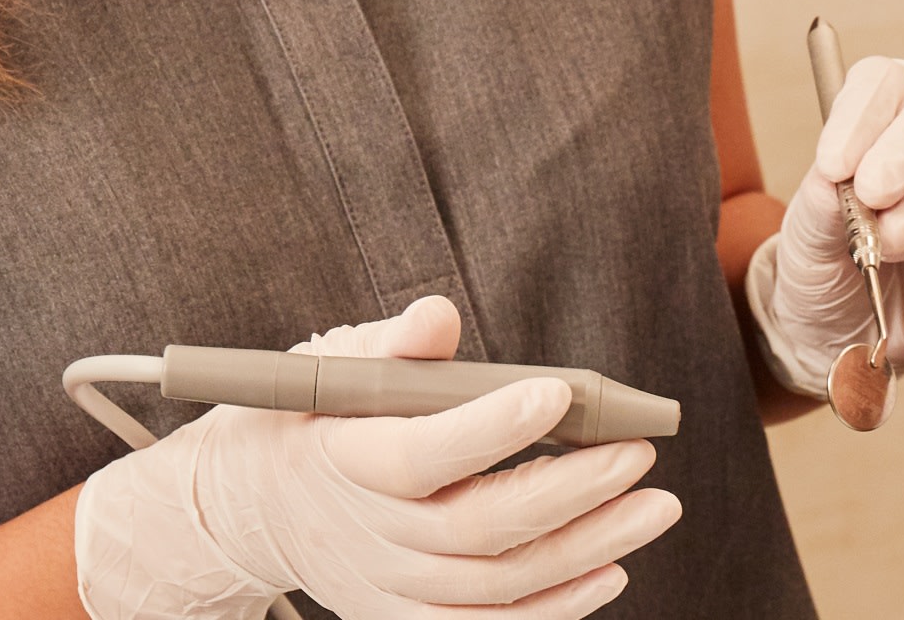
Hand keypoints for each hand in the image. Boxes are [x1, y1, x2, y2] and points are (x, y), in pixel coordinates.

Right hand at [75, 296, 680, 618]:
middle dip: (571, 493)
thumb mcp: (332, 369)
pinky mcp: (407, 616)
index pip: (423, 453)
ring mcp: (391, 585)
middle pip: (479, 527)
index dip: (491, 428)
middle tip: (639, 455)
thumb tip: (438, 314)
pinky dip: (554, 610)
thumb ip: (392, 345)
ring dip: (586, 549)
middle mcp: (371, 534)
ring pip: (498, 583)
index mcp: (348, 460)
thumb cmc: (313, 419)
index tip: (558, 394)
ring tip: (654, 508)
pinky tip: (611, 571)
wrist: (250, 509)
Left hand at [751, 57, 903, 394]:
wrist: (848, 331)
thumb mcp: (804, 242)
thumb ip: (819, 208)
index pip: (880, 81)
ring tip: (882, 244)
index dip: (860, 116)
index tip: (834, 166)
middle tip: (871, 193)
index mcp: (878, 107)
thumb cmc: (825, 267)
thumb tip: (837, 180)